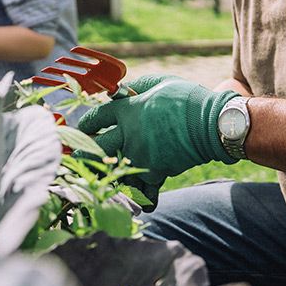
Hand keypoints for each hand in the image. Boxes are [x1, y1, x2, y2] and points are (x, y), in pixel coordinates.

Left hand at [77, 74, 240, 199]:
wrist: (211, 124)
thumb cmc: (186, 98)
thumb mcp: (160, 83)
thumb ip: (137, 87)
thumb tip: (122, 91)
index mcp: (127, 111)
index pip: (96, 118)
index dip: (86, 122)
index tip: (83, 127)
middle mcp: (129, 135)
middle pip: (95, 148)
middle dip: (81, 153)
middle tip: (74, 158)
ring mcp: (141, 156)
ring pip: (114, 170)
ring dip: (104, 175)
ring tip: (94, 179)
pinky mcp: (155, 171)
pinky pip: (142, 186)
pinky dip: (139, 194)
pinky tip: (134, 202)